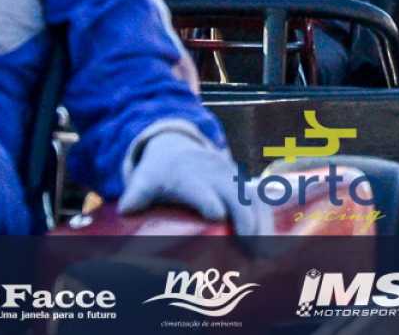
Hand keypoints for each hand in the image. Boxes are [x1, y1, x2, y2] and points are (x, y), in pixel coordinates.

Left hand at [119, 128, 264, 235]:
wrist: (175, 146)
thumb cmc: (158, 172)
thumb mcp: (144, 179)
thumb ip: (136, 194)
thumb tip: (126, 209)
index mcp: (188, 174)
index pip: (199, 187)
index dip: (207, 199)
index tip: (216, 214)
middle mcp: (214, 173)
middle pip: (234, 195)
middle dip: (244, 220)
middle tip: (250, 248)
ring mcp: (230, 177)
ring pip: (252, 199)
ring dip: (261, 224)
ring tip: (264, 252)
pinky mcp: (241, 183)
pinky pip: (259, 200)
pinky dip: (267, 220)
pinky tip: (272, 243)